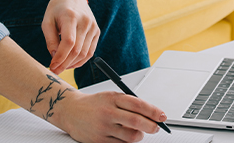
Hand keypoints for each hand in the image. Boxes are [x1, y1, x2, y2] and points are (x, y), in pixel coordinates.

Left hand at [43, 0, 99, 73]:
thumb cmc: (57, 9)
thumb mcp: (47, 21)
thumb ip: (50, 40)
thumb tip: (55, 57)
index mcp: (71, 17)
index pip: (69, 42)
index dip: (60, 57)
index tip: (52, 66)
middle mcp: (85, 22)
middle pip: (77, 50)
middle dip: (65, 64)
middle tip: (55, 71)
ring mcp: (93, 27)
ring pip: (85, 53)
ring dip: (72, 64)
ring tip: (62, 67)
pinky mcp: (96, 31)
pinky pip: (90, 52)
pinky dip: (81, 60)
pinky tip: (71, 63)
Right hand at [52, 91, 166, 142]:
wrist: (70, 111)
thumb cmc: (95, 104)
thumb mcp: (111, 96)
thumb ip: (129, 103)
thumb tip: (152, 114)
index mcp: (112, 98)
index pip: (138, 105)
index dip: (153, 111)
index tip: (162, 116)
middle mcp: (107, 112)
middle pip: (136, 122)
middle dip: (151, 126)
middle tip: (156, 127)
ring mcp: (103, 128)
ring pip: (131, 137)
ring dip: (139, 135)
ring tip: (138, 131)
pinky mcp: (99, 141)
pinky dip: (127, 142)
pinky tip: (124, 136)